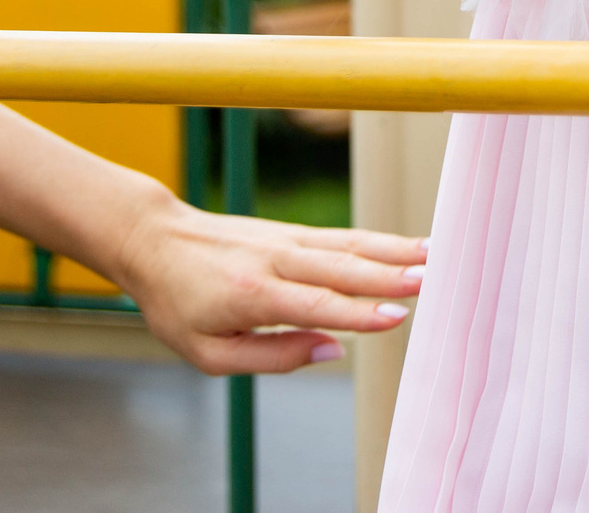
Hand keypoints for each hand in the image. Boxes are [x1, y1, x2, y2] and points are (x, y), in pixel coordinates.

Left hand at [113, 195, 427, 374]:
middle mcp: (274, 259)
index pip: (314, 305)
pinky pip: (341, 237)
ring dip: (393, 251)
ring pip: (348, 245)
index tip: (396, 316)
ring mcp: (285, 239)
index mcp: (252, 294)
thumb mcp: (208, 353)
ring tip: (433, 256)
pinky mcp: (291, 231)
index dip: (357, 313)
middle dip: (387, 275)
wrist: (155, 239)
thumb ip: (272, 356)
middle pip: (340, 268)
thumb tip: (332, 352)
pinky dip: (378, 241)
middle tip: (430, 281)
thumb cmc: (177, 302)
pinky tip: (406, 246)